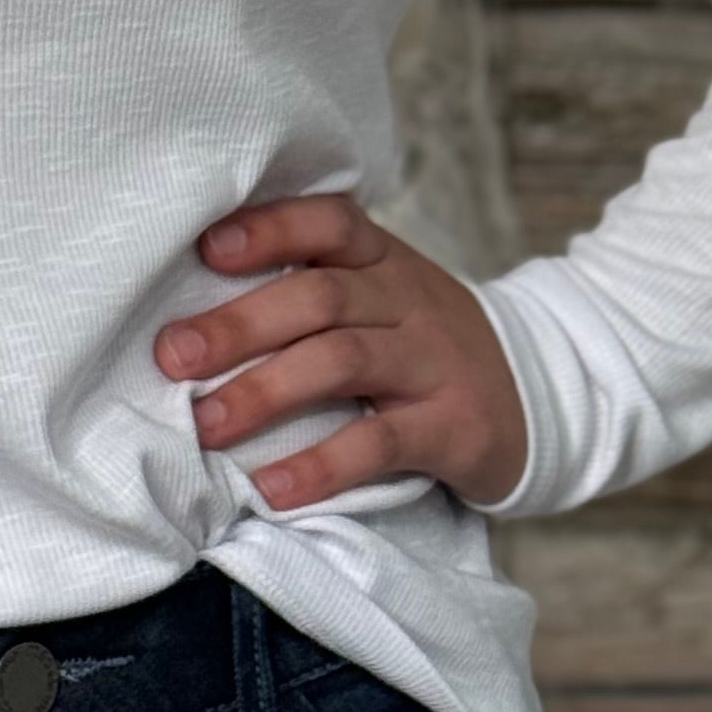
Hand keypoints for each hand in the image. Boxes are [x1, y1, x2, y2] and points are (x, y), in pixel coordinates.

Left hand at [152, 191, 529, 512]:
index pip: (329, 223)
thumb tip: (188, 318)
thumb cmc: (419, 348)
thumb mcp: (381, 298)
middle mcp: (408, 301)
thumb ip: (308, 292)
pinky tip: (273, 489)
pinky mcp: (454, 427)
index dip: (269, 229)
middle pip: (319, 297)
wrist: (538, 399)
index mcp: (382, 261)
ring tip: (206, 424)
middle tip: (173, 357)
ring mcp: (434, 362)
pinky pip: (381, 443)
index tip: (206, 248)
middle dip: (238, 325)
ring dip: (266, 391)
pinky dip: (322, 465)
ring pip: (343, 361)